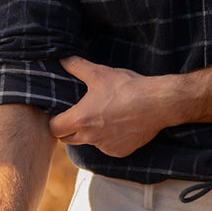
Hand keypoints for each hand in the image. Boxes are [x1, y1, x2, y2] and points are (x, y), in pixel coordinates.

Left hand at [49, 56, 171, 156]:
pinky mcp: (120, 151)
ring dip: (91, 134)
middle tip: (79, 114)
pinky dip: (109, 139)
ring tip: (104, 116)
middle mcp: (90, 138)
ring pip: (89, 143)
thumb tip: (62, 58)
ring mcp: (106, 147)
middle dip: (69, 129)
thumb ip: (77, 66)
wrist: (157, 103)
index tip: (61, 113)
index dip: (55, 121)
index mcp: (81, 119)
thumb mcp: (99, 73)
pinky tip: (119, 124)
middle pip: (68, 139)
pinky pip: (108, 147)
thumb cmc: (127, 88)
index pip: (54, 129)